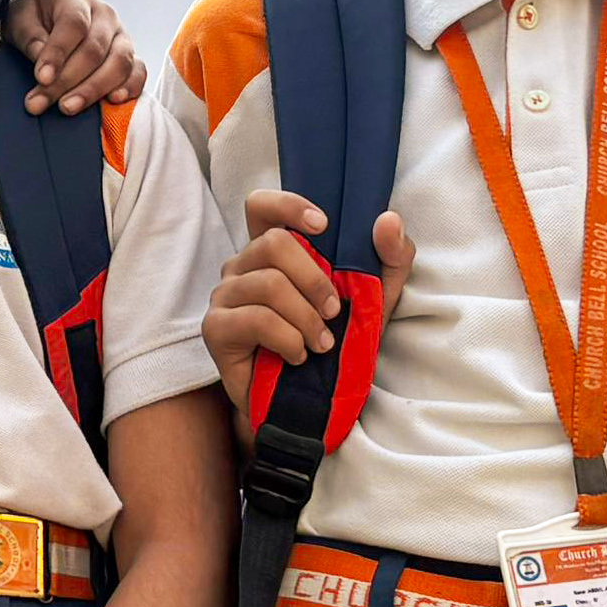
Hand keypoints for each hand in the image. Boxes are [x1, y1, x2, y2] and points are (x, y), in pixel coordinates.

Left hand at [5, 0, 144, 113]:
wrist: (44, 20)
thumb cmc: (31, 20)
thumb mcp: (19, 21)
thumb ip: (30, 39)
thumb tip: (43, 63)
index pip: (73, 24)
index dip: (57, 53)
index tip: (41, 78)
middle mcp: (104, 15)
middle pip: (94, 49)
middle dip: (67, 80)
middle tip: (40, 102)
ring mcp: (120, 36)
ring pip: (118, 63)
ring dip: (93, 90)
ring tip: (67, 107)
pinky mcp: (129, 57)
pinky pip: (137, 72)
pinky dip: (129, 88)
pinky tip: (111, 101)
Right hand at [204, 189, 413, 424]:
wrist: (314, 401)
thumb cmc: (339, 343)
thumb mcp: (378, 298)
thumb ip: (391, 257)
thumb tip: (387, 220)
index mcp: (273, 251)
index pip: (262, 206)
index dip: (289, 205)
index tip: (324, 227)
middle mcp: (243, 267)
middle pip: (273, 243)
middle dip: (315, 279)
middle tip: (333, 311)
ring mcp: (225, 296)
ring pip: (268, 283)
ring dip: (306, 318)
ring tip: (320, 343)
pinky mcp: (216, 329)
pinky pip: (256, 319)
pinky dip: (288, 339)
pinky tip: (297, 356)